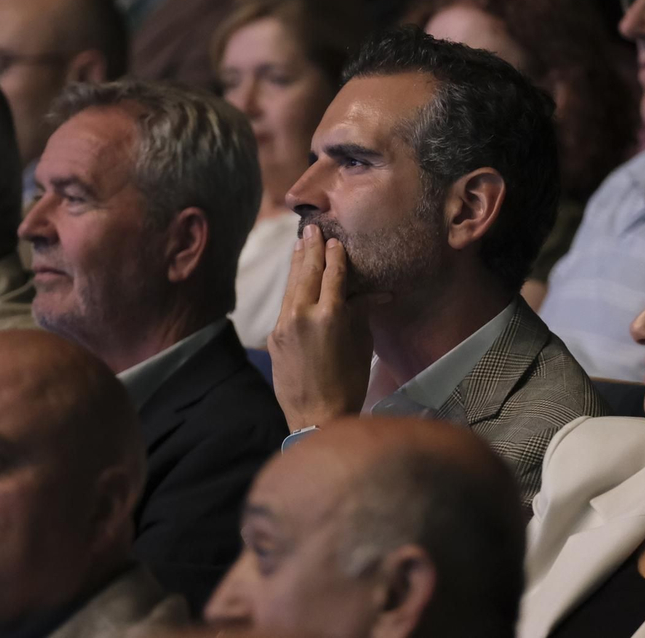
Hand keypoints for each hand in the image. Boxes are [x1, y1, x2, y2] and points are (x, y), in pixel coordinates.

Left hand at [267, 225, 373, 430]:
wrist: (316, 416)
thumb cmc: (349, 382)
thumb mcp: (361, 344)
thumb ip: (359, 312)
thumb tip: (370, 293)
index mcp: (329, 315)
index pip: (333, 274)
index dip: (335, 255)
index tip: (336, 240)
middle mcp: (303, 314)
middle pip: (307, 272)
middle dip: (311, 248)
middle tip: (311, 228)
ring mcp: (284, 325)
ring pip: (291, 285)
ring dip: (296, 262)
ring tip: (300, 243)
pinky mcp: (274, 336)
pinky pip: (284, 304)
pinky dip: (291, 287)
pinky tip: (294, 277)